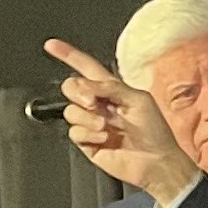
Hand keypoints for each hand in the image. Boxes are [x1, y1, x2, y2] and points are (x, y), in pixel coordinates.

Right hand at [43, 39, 199, 205]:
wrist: (156, 162)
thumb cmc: (155, 132)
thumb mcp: (138, 99)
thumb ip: (110, 87)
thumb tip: (84, 86)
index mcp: (111, 89)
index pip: (86, 67)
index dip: (69, 55)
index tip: (51, 45)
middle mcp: (99, 104)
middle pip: (71, 87)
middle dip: (78, 92)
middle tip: (93, 102)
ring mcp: (91, 123)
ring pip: (70, 111)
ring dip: (87, 117)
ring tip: (105, 126)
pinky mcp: (87, 142)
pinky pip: (74, 132)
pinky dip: (88, 133)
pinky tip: (105, 138)